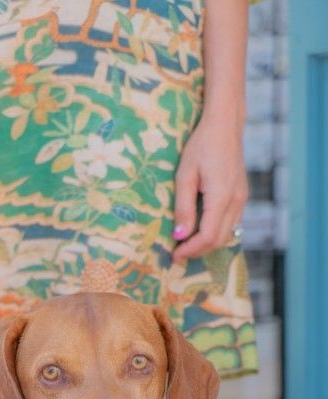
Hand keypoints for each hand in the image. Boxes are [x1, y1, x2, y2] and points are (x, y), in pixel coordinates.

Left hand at [172, 115, 247, 263]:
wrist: (225, 125)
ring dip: (207, 244)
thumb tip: (179, 236)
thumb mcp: (184, 176)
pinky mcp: (241, 196)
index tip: (174, 255)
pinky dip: (216, 233)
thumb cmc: (201, 146)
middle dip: (198, 251)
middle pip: (219, 240)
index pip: (208, 236)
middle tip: (177, 252)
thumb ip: (183, 208)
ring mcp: (242, 199)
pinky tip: (199, 230)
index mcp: (222, 197)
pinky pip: (231, 224)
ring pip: (227, 234)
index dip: (191, 250)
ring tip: (186, 244)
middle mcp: (236, 201)